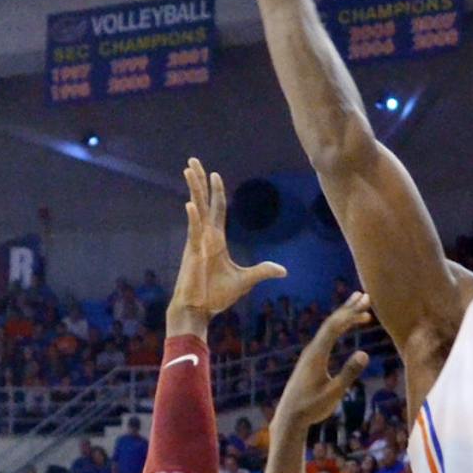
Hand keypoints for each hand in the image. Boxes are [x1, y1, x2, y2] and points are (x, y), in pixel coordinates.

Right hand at [167, 158, 285, 335]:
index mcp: (216, 240)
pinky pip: (193, 231)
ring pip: (196, 210)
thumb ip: (262, 271)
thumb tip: (283, 271)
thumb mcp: (245, 281)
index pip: (217, 210)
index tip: (214, 174)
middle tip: (193, 161)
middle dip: (199, 182)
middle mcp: (205, 237)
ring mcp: (197, 243)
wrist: (199, 311)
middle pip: (203, 203)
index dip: (216, 192)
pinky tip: (191, 204)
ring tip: (189, 170)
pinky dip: (193, 218)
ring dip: (194, 190)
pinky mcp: (192, 253)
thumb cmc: (216, 296)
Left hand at [273, 294, 371, 429]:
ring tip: (359, 305)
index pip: (335, 327)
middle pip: (331, 323)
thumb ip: (349, 373)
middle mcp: (312, 350)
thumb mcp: (333, 393)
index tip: (366, 304)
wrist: (289, 417)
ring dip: (344, 316)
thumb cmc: (311, 407)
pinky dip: (339, 327)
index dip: (350, 313)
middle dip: (348, 308)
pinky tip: (346, 326)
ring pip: (328, 329)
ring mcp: (311, 354)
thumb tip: (365, 353)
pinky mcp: (311, 360)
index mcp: (317, 355)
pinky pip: (327, 336)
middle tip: (365, 295)